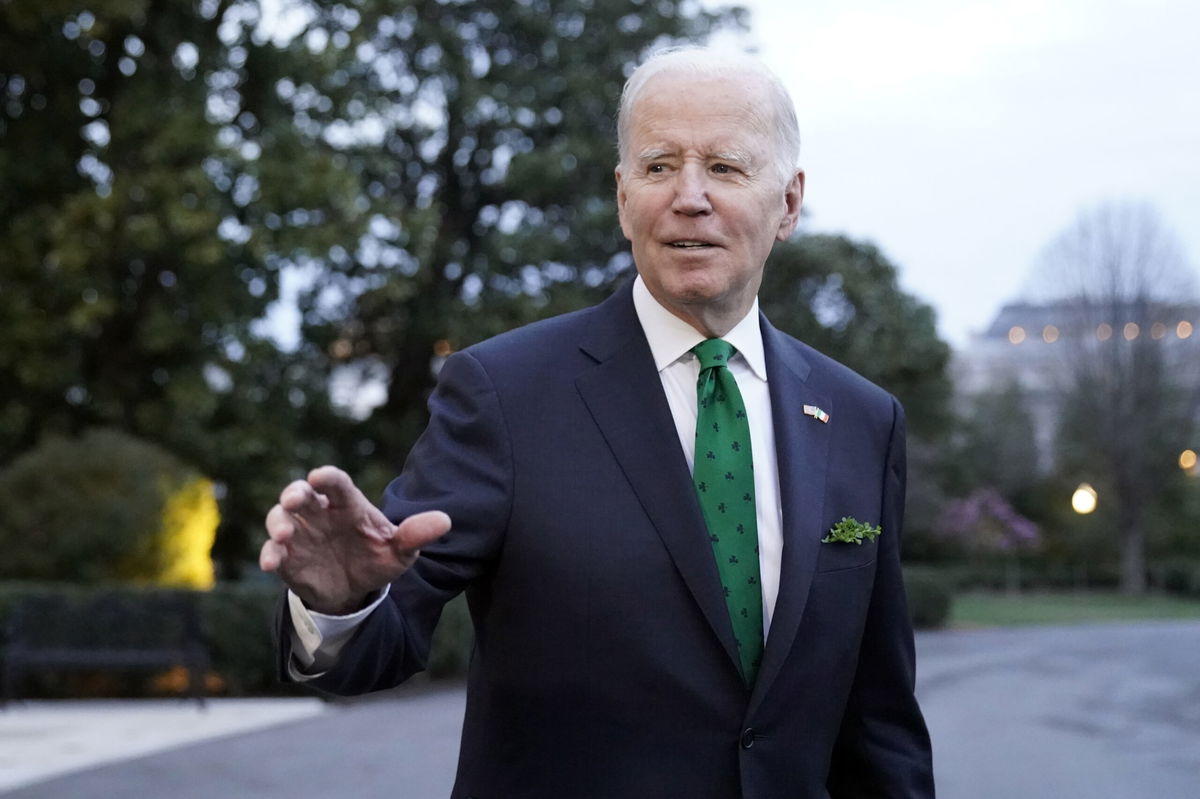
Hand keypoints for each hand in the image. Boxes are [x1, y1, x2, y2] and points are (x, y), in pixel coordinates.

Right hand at [260, 466, 450, 614]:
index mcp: (347, 505)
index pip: (337, 484)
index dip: (328, 478)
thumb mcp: (400, 552)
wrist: (355, 590)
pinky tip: (271, 563)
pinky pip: (272, 551)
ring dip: (278, 522)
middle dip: (294, 493)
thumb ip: (416, 535)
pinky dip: (269, 554)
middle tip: (294, 499)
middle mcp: (319, 513)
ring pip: (279, 518)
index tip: (320, 477)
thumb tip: (446, 521)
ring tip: (284, 534)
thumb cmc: (377, 557)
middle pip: (300, 494)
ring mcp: (299, 534)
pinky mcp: (286, 557)